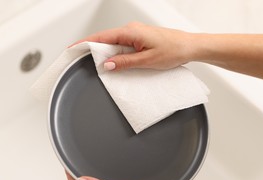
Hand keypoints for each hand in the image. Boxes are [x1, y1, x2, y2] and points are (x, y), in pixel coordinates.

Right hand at [73, 22, 198, 70]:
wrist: (190, 47)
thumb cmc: (174, 50)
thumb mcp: (147, 60)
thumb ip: (125, 62)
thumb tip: (108, 64)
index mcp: (131, 31)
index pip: (101, 36)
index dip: (85, 43)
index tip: (73, 48)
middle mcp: (131, 30)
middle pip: (105, 39)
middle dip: (93, 50)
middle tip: (82, 61)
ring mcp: (135, 34)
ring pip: (114, 43)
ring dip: (106, 54)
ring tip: (99, 66)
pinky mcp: (139, 39)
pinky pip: (122, 46)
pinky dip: (116, 54)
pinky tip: (116, 64)